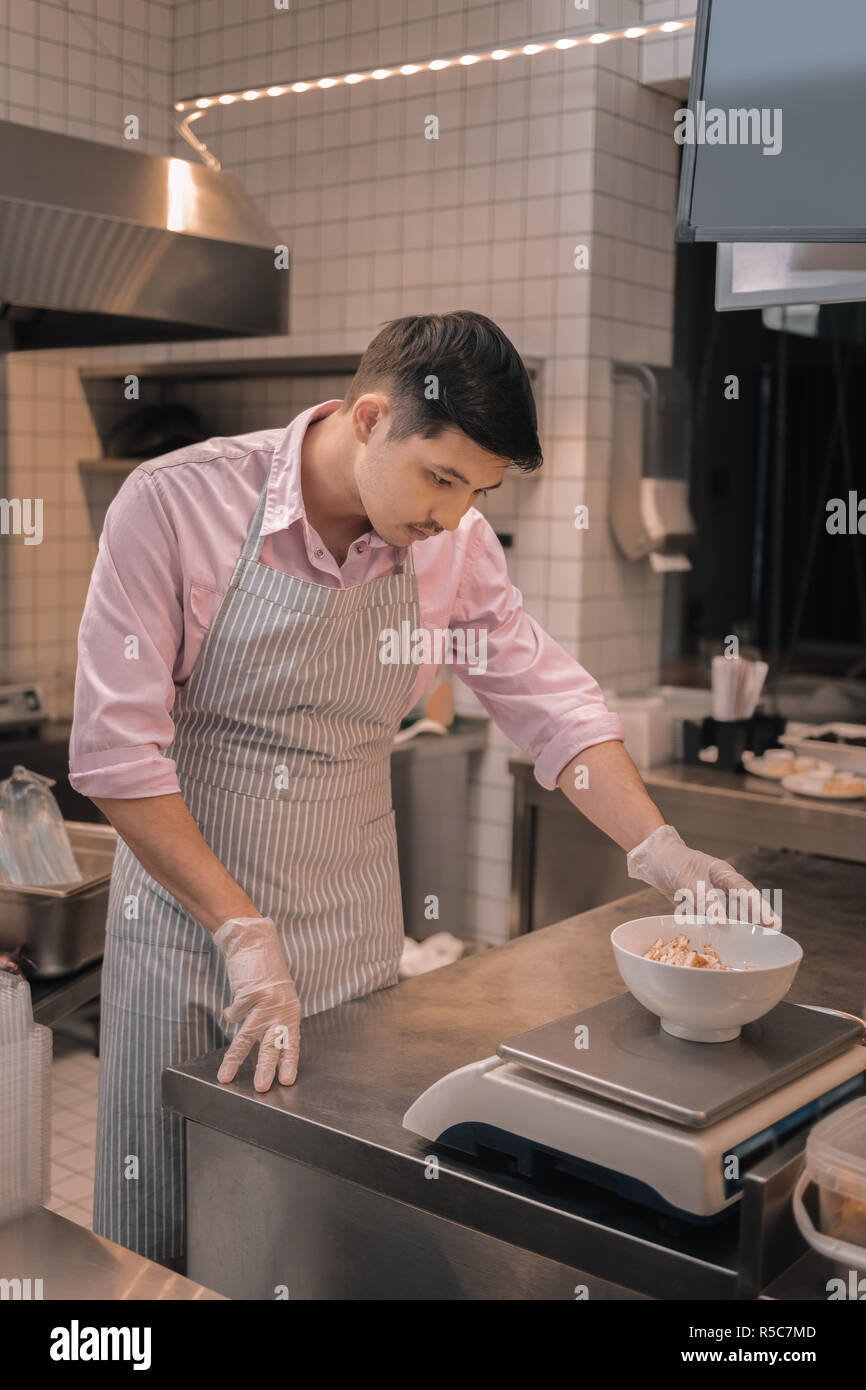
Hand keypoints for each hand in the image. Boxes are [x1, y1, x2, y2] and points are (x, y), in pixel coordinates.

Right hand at [212, 915, 300, 1089]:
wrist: (254, 943)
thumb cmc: (266, 972)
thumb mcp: (279, 997)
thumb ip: (275, 1019)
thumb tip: (268, 1046)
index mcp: (291, 1010)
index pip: (292, 1042)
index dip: (289, 1062)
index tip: (287, 1081)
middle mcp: (280, 1008)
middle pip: (272, 1045)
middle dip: (266, 1069)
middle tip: (263, 1089)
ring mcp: (264, 1002)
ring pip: (247, 1038)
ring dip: (236, 1059)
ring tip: (226, 1076)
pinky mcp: (248, 995)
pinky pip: (233, 1014)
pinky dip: (231, 1011)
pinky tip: (232, 1006)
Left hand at [626, 825, 779, 927]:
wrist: (653, 859)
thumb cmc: (670, 862)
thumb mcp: (686, 879)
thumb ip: (704, 898)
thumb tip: (721, 920)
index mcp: (722, 873)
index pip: (746, 891)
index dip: (761, 908)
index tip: (773, 923)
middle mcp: (721, 885)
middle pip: (743, 905)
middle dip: (757, 920)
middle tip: (772, 937)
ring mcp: (712, 896)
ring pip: (730, 914)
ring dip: (738, 927)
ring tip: (751, 943)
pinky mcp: (700, 906)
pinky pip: (712, 919)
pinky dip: (716, 929)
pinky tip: (722, 940)